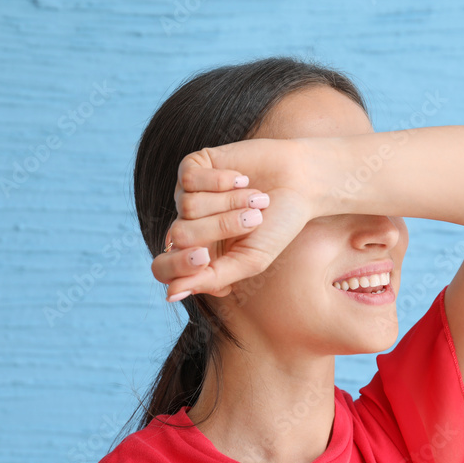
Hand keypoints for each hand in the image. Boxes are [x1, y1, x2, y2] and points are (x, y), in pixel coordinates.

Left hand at [152, 138, 326, 300]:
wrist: (300, 184)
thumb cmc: (277, 226)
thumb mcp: (249, 260)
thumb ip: (211, 279)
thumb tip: (170, 295)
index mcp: (198, 255)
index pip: (163, 268)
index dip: (179, 265)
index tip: (204, 258)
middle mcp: (187, 225)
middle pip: (180, 235)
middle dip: (220, 227)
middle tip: (254, 220)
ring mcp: (186, 195)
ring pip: (188, 206)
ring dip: (231, 202)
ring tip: (257, 198)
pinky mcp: (192, 167)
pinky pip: (189, 179)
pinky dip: (222, 181)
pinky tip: (243, 179)